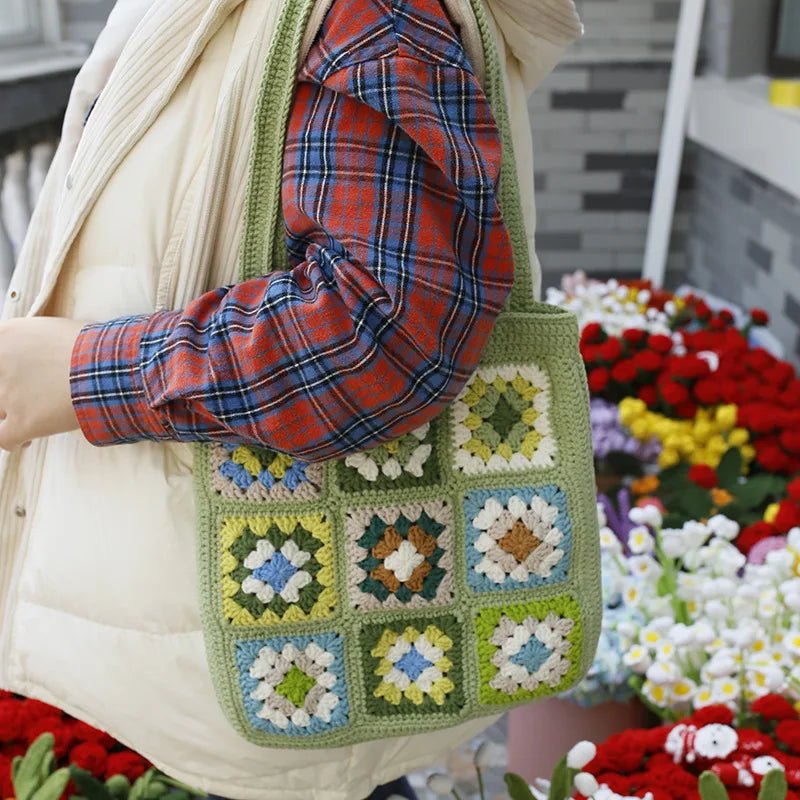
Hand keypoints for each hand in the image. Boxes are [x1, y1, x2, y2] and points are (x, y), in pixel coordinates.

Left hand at [0, 317, 86, 451]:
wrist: (108, 367)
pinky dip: (13, 442)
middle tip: (26, 398)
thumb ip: (36, 338)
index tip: (14, 374)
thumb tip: (43, 350)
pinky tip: (26, 441)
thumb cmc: (93, 345)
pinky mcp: (23, 422)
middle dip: (8, 395)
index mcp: (5, 337)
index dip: (4, 371)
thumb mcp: (57, 329)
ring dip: (10, 417)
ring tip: (29, 420)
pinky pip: (4, 439)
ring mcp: (8, 396)